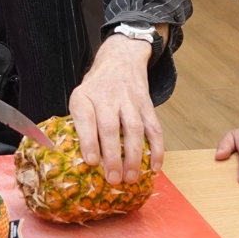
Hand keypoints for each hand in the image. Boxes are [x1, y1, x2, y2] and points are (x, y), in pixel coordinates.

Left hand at [68, 35, 163, 184]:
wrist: (121, 59)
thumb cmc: (97, 86)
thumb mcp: (81, 96)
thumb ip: (81, 122)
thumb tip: (81, 158)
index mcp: (85, 96)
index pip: (85, 117)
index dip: (88, 140)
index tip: (91, 161)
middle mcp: (107, 97)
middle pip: (110, 126)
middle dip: (112, 155)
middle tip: (113, 179)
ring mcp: (129, 100)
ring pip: (134, 128)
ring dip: (134, 155)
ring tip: (131, 177)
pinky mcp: (146, 104)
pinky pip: (154, 127)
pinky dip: (157, 148)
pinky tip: (154, 166)